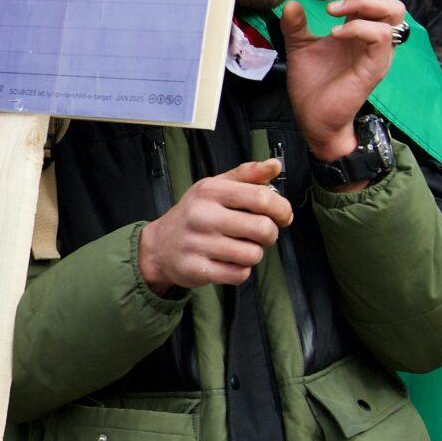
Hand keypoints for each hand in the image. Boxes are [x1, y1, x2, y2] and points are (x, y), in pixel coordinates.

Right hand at [136, 159, 293, 293]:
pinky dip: (240, 272)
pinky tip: (229, 263)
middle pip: (262, 229)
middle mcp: (202, 215)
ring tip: (239, 249)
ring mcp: (197, 244)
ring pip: (253, 254)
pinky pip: (238, 275)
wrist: (158, 245)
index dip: (282, 209)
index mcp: (210, 191)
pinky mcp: (196, 268)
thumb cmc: (195, 214)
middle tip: (259, 235)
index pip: (262, 198)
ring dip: (253, 254)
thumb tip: (275, 165)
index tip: (283, 217)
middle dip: (270, 235)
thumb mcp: (215, 187)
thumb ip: (247, 175)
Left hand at [279, 0, 403, 161]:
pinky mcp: (377, 65)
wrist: (314, 119)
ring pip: (393, 8)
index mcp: (359, 21)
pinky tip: (334, 33)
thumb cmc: (313, 84)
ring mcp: (380, 48)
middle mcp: (375, 31)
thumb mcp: (299, 47)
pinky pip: (382, 36)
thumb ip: (296, 24)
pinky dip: (358, 27)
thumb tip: (291, 2)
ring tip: (328, 10)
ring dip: (359, 1)